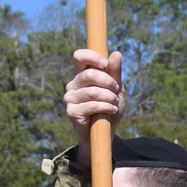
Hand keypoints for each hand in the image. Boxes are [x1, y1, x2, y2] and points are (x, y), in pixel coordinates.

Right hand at [63, 48, 124, 164]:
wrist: (106, 133)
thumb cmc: (110, 108)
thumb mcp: (116, 88)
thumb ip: (115, 72)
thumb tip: (116, 53)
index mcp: (82, 75)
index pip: (79, 56)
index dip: (91, 57)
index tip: (104, 64)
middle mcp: (73, 85)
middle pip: (89, 75)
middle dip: (108, 82)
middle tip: (116, 91)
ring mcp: (70, 98)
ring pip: (93, 92)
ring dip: (110, 97)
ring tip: (115, 104)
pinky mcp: (72, 112)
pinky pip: (91, 105)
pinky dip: (106, 107)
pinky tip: (112, 110)